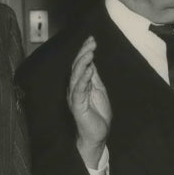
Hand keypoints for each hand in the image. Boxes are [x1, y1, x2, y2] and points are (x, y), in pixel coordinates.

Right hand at [68, 36, 111, 166]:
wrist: (97, 135)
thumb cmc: (98, 115)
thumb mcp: (98, 91)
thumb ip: (94, 78)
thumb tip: (92, 62)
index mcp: (80, 84)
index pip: (81, 65)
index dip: (85, 51)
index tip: (92, 39)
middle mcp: (75, 88)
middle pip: (77, 67)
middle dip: (84, 53)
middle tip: (91, 42)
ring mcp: (75, 96)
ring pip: (76, 76)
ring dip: (83, 63)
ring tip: (90, 52)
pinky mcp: (77, 105)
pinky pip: (79, 89)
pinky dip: (84, 78)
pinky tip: (89, 69)